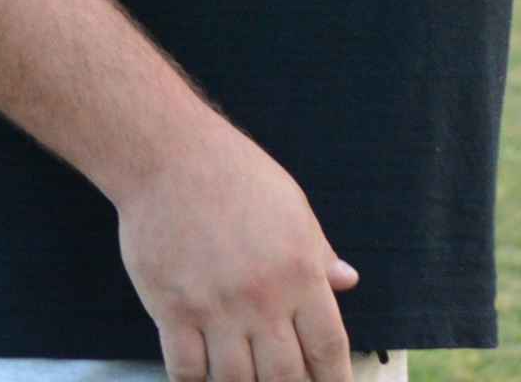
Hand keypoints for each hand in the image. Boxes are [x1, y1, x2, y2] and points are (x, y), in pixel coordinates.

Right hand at [114, 121, 358, 381]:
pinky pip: (187, 371)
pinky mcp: (172, 312)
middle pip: (285, 375)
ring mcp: (215, 309)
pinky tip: (205, 380)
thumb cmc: (239, 178)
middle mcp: (262, 299)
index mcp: (300, 273)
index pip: (327, 346)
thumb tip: (348, 281)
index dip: (334, 379)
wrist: (173, 160)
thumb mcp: (294, 210)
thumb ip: (319, 253)